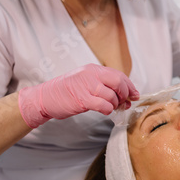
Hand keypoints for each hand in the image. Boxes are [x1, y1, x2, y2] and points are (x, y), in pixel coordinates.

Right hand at [18, 64, 138, 127]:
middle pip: (119, 82)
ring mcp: (86, 86)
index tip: (135, 95)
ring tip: (111, 108)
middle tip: (124, 103)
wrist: (45, 97)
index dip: (130, 86)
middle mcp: (91, 74)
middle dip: (125, 94)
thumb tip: (125, 96)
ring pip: (112, 95)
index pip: (119, 75)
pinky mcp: (82, 99)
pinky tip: (104, 111)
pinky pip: (103, 105)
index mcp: (93, 69)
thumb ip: (103, 85)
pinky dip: (107, 109)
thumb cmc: (67, 92)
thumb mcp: (86, 81)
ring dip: (115, 104)